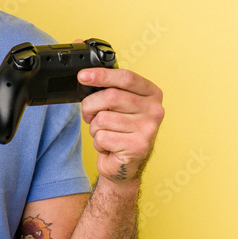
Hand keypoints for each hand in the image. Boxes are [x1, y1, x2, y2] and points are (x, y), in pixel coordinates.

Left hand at [77, 66, 164, 182]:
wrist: (125, 164)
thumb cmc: (120, 130)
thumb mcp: (120, 106)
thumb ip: (111, 91)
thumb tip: (87, 77)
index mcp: (152, 94)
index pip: (126, 78)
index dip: (102, 75)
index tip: (83, 76)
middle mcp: (154, 110)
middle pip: (111, 96)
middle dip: (90, 106)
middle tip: (89, 115)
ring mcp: (148, 129)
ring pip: (103, 118)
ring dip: (95, 128)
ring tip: (106, 134)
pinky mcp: (137, 146)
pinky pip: (102, 137)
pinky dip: (98, 142)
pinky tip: (109, 146)